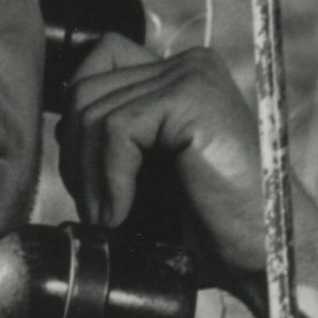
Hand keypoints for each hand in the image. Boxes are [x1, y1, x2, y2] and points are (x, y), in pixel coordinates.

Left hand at [54, 31, 268, 280]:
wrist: (263, 254)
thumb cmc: (213, 232)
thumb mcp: (150, 182)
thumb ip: (115, 149)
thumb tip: (54, 136)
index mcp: (179, 78)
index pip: (97, 63)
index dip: (78, 122)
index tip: (89, 180)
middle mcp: (188, 65)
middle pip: (84, 88)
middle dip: (76, 157)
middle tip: (97, 210)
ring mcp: (192, 76)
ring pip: (92, 109)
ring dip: (89, 176)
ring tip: (111, 218)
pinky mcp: (191, 98)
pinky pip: (116, 128)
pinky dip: (109, 179)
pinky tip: (124, 213)